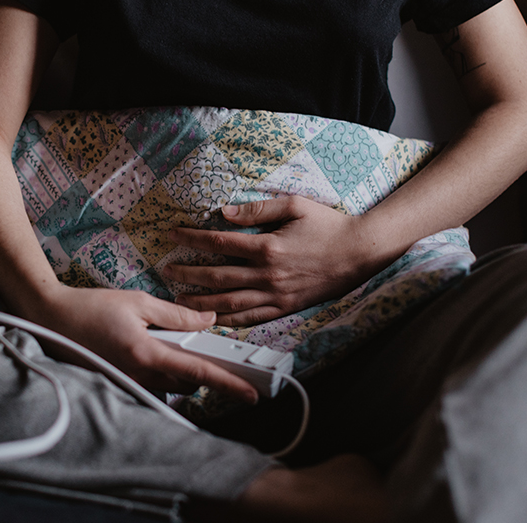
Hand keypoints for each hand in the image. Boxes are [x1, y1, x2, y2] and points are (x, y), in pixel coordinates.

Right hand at [25, 285, 259, 403]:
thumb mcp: (138, 302)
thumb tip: (207, 321)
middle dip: (201, 369)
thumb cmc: (90, 307)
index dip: (228, 382)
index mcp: (146, 353)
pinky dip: (160, 372)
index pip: (197, 371)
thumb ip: (176, 314)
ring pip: (169, 385)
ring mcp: (127, 382)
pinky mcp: (118, 383)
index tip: (250, 392)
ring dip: (180, 370)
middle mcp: (138, 375)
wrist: (50, 318)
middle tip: (206, 347)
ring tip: (173, 344)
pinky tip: (152, 351)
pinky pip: (150, 384)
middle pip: (186, 382)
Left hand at [164, 196, 391, 326]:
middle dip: (188, 273)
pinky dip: (230, 321)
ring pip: (230, 303)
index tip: (173, 235)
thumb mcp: (294, 206)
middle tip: (167, 271)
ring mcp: (277, 295)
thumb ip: (258, 209)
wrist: (360, 252)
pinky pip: (252, 319)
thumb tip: (225, 212)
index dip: (192, 238)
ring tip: (180, 299)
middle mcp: (268, 274)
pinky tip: (213, 319)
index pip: (219, 242)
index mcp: (268, 247)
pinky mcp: (286, 307)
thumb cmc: (328, 225)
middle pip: (218, 276)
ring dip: (202, 301)